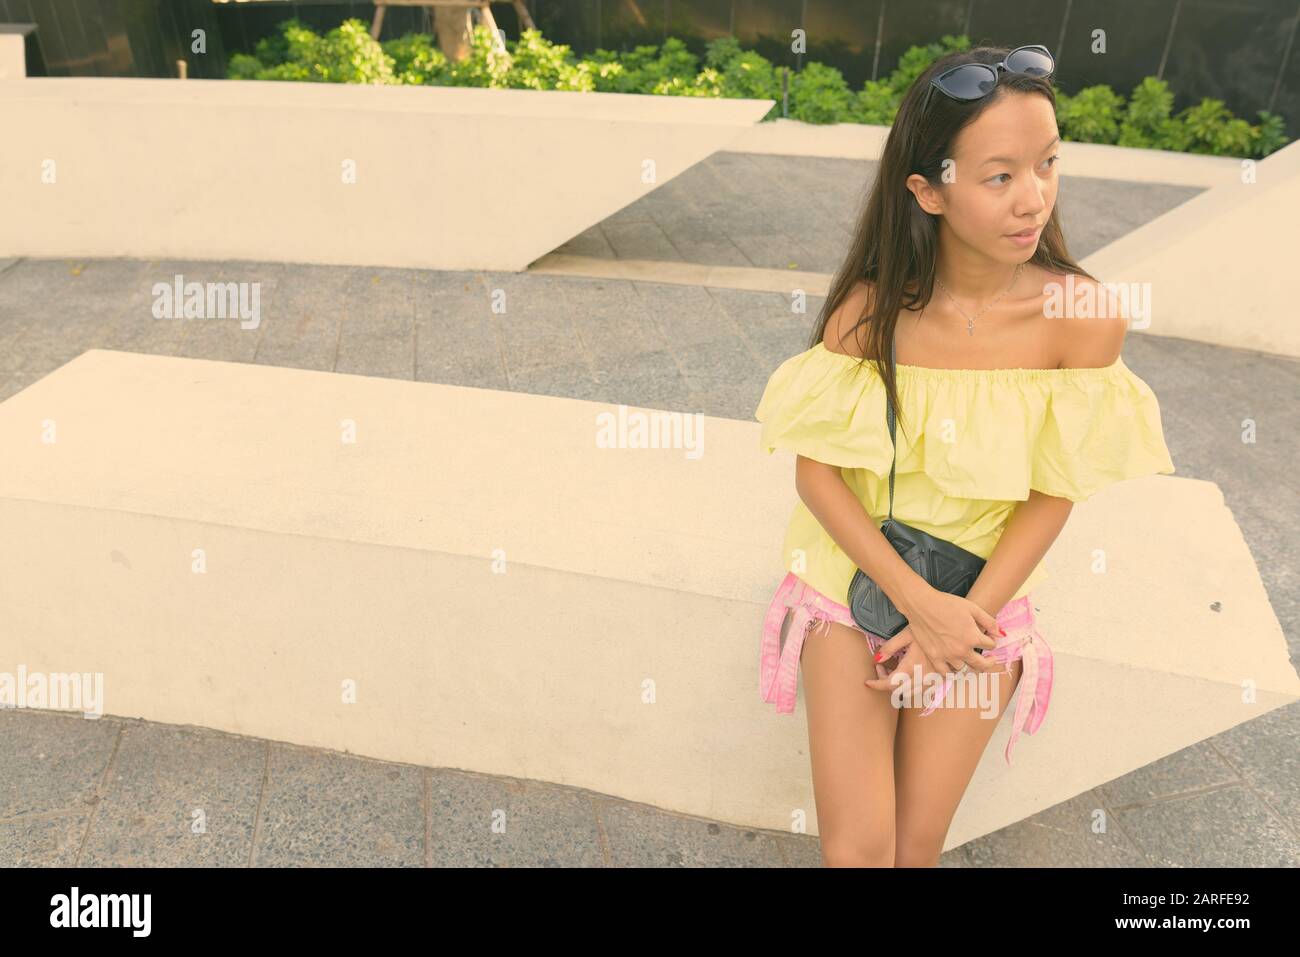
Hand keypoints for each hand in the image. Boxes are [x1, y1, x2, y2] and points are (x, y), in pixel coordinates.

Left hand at [863, 624, 944, 705]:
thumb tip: (876, 659)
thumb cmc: (928, 630)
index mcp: (912, 667)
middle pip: (898, 690)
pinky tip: (909, 674)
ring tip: (894, 670)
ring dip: (899, 686)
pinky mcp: (940, 680)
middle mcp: (922, 678)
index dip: (877, 685)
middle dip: (885, 682)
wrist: (952, 631)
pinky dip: (911, 686)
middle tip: (881, 668)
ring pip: (910, 693)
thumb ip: (890, 647)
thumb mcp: (906, 634)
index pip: (890, 684)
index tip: (868, 682)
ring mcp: (933, 681)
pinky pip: (922, 690)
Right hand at [874, 589, 1003, 675]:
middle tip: (990, 659)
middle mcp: (962, 650)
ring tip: (970, 660)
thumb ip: (989, 622)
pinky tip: (953, 667)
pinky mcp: (934, 657)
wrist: (922, 605)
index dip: (992, 641)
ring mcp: (947, 656)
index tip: (990, 638)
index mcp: (973, 637)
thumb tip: (1000, 634)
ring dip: (969, 665)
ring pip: (964, 669)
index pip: (991, 645)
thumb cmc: (947, 604)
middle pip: (981, 664)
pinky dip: (951, 672)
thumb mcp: (972, 608)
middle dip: (989, 662)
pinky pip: (945, 673)